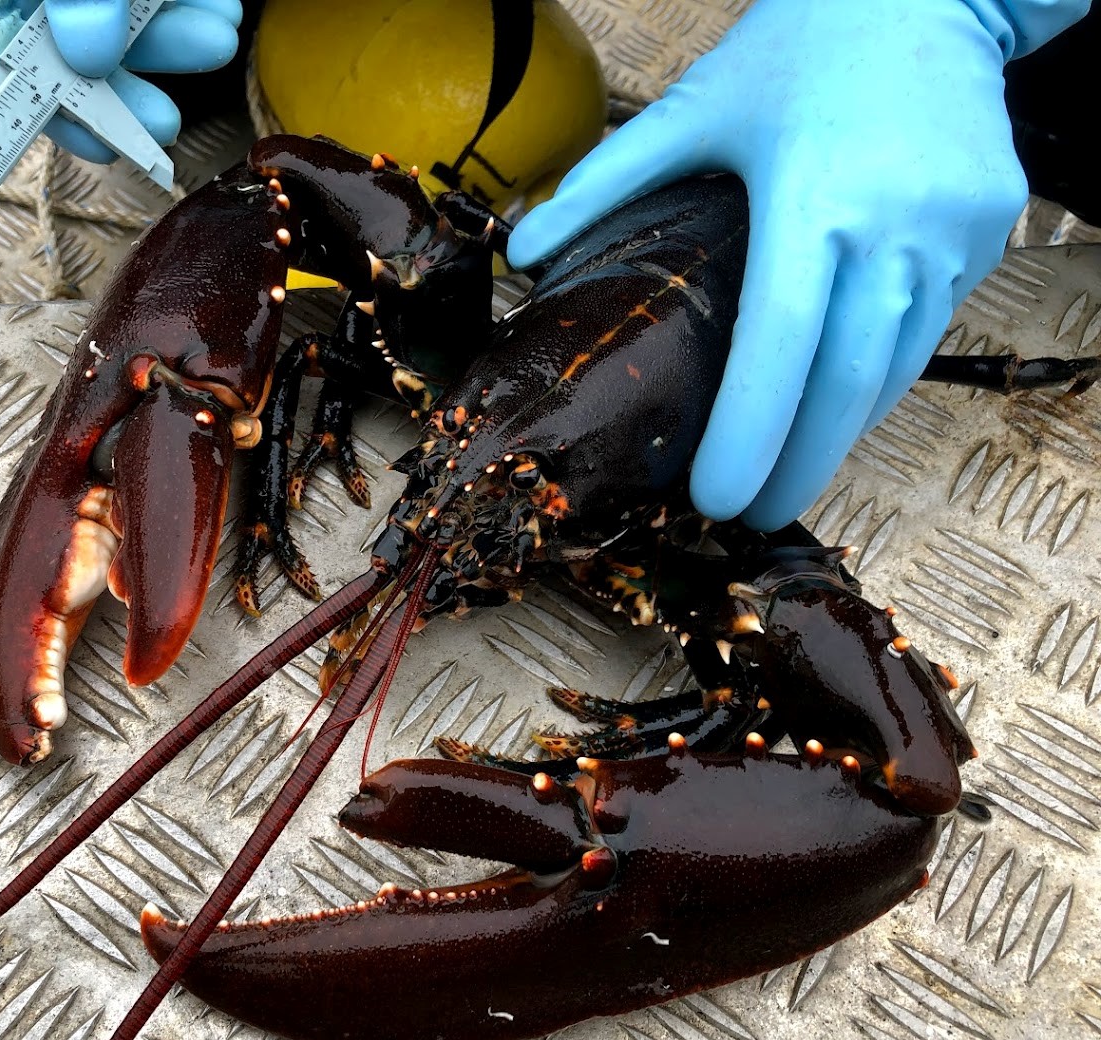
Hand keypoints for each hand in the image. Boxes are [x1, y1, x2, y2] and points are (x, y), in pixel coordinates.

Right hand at [0, 0, 240, 162]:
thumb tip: (88, 54)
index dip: (42, 108)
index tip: (98, 145)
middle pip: (65, 49)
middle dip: (128, 89)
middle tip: (167, 123)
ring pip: (120, 21)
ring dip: (172, 41)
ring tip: (216, 39)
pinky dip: (187, 4)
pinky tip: (220, 6)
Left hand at [506, 0, 1081, 532]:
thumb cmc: (801, 44)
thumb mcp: (695, 105)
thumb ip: (605, 183)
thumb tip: (522, 252)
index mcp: (812, 199)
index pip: (779, 348)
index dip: (751, 436)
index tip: (718, 498)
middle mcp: (893, 228)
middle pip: (847, 386)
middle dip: (800, 466)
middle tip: (753, 517)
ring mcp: (954, 233)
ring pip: (896, 367)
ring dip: (842, 426)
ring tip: (791, 466)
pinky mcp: (991, 229)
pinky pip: (931, 327)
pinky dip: (882, 369)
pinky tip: (842, 388)